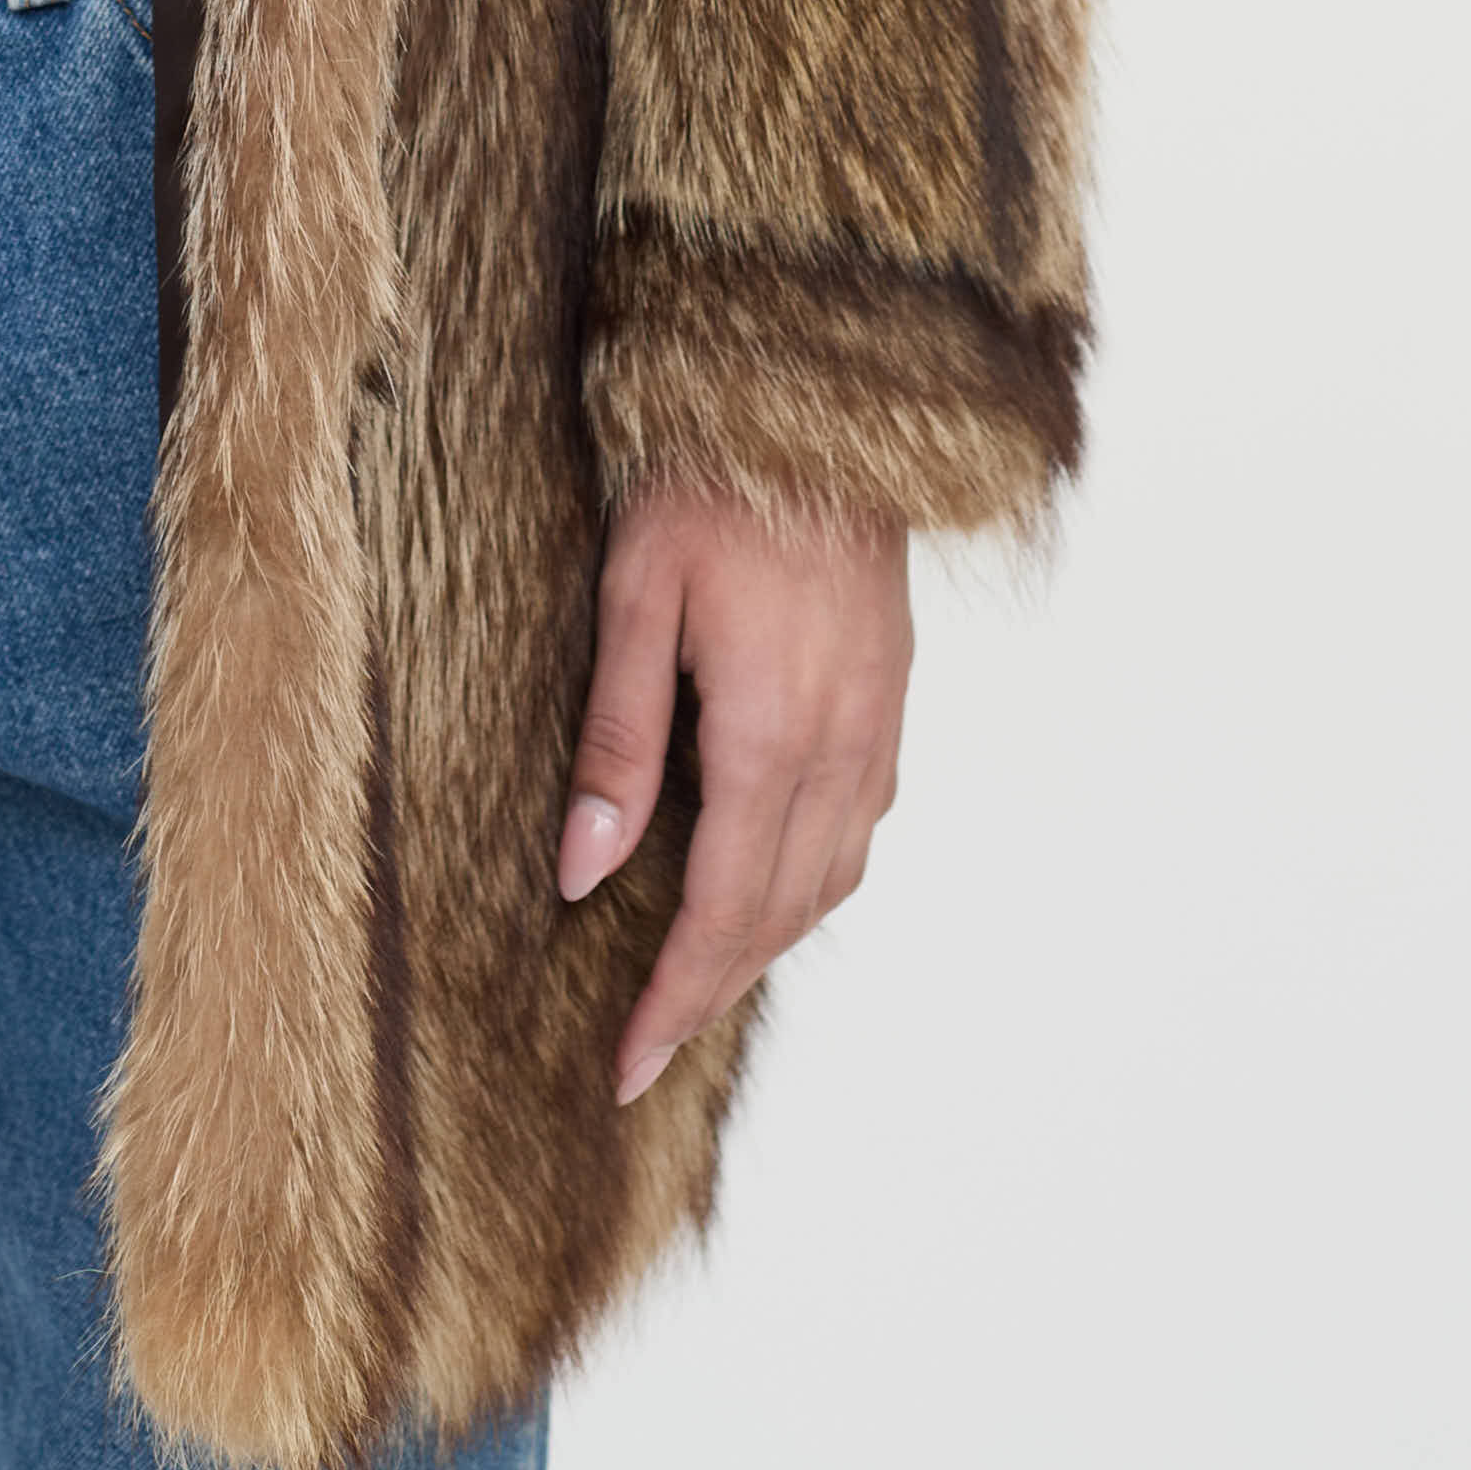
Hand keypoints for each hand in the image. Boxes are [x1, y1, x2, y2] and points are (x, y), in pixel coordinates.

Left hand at [557, 483, 910, 1100]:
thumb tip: (581, 869)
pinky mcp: (889, 696)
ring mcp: (876, 724)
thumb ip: (615, 738)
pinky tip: (767, 880)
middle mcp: (839, 747)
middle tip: (647, 1048)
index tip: (628, 1065)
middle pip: (778, 913)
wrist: (821, 403)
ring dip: (764, 942)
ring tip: (697, 981)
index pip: (720, 908)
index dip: (674, 997)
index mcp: (771, 733)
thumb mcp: (635, 594)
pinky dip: (809, 880)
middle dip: (712, 990)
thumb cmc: (711, 479)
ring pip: (828, 879)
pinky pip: (857, 826)